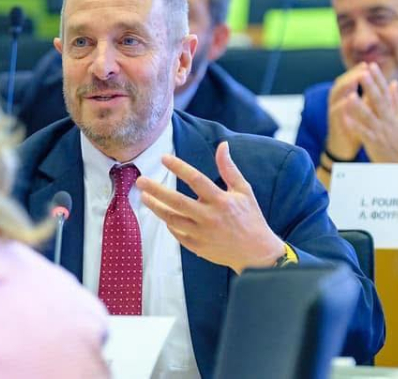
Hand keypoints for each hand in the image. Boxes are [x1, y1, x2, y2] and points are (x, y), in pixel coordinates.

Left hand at [137, 141, 284, 273]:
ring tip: (145, 197)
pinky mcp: (198, 247)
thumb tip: (222, 145)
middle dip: (156, 190)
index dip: (179, 168)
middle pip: (177, 201)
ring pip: (172, 219)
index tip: (164, 158)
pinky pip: (177, 233)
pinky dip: (169, 223)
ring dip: (156, 208)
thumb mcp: (243, 190)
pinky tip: (163, 215)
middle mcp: (210, 217)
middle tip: (141, 181)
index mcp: (222, 201)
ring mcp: (202, 234)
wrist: (256, 253)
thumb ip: (229, 168)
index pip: (196, 179)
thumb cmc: (251, 218)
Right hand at [325, 63, 370, 160]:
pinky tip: (350, 99)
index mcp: (344, 98)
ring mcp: (333, 112)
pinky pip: (336, 112)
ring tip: (356, 79)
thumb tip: (384, 84)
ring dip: (346, 86)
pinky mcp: (334, 123)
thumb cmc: (356, 127)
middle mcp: (336, 102)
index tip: (369, 64)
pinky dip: (342, 105)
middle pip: (341, 83)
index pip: (349, 79)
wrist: (345, 148)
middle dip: (352, 75)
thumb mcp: (365, 111)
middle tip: (363, 68)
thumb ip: (371, 98)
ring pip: (336, 95)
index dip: (358, 72)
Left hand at [348, 62, 397, 161]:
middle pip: (378, 101)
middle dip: (370, 86)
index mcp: (393, 113)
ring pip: (369, 117)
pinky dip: (354, 126)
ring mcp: (381, 132)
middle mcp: (388, 120)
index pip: (385, 92)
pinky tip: (345, 119)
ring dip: (360, 106)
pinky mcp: (374, 143)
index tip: (371, 65)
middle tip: (362, 73)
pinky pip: (363, 134)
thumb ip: (396, 101)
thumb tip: (393, 83)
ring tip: (351, 95)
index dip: (378, 78)